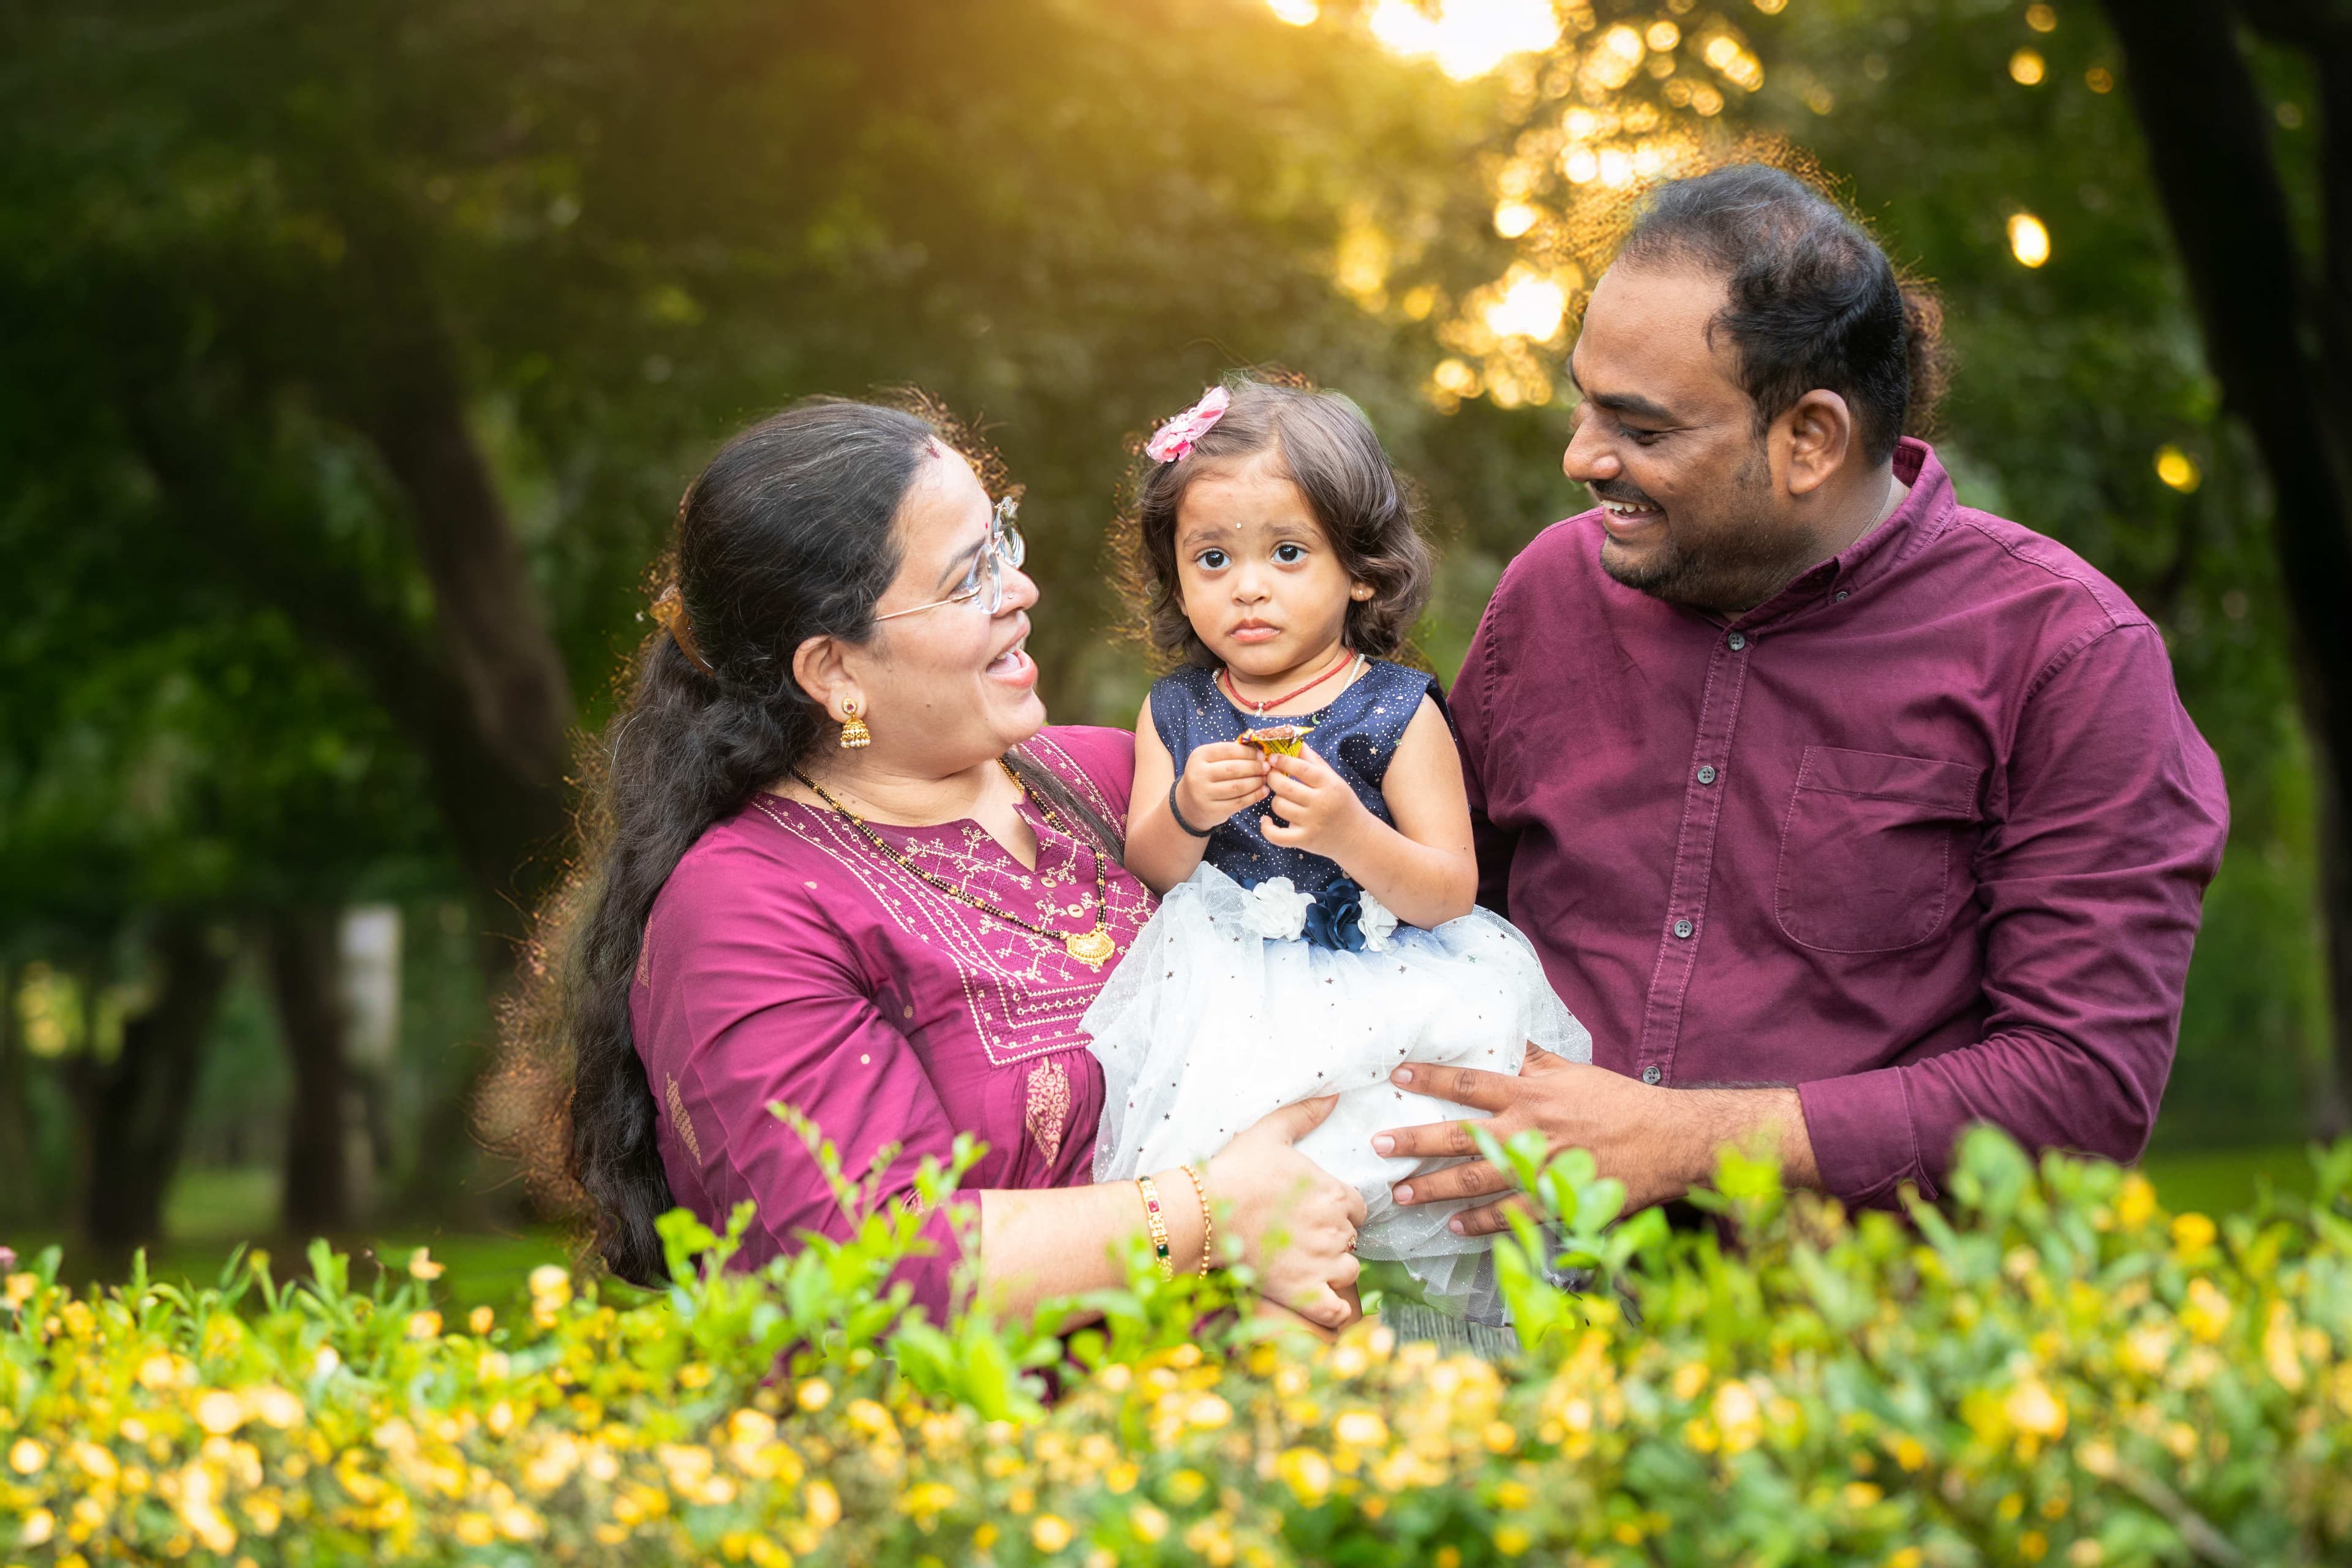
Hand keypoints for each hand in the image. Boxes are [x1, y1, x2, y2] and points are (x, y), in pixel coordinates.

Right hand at [1175, 741, 1269, 830]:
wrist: (1188, 805)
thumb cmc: (1206, 777)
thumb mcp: (1210, 761)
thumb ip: (1230, 754)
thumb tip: (1259, 749)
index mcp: (1199, 756)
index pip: (1228, 750)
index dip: (1248, 752)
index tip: (1262, 754)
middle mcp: (1198, 774)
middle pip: (1234, 769)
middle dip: (1255, 767)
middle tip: (1267, 767)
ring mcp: (1204, 794)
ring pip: (1238, 786)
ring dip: (1256, 782)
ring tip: (1265, 779)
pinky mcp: (1213, 810)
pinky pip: (1239, 802)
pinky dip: (1255, 796)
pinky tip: (1263, 792)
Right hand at [1204, 1095, 1367, 1328]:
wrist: (1203, 1212)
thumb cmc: (1235, 1169)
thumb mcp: (1271, 1132)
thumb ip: (1305, 1113)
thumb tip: (1333, 1094)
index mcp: (1334, 1193)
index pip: (1357, 1208)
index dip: (1339, 1211)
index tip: (1316, 1214)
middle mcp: (1336, 1229)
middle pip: (1351, 1239)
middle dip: (1333, 1240)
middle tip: (1303, 1239)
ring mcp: (1322, 1264)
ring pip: (1349, 1273)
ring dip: (1334, 1272)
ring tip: (1306, 1267)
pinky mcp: (1305, 1293)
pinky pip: (1337, 1310)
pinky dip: (1334, 1309)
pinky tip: (1318, 1299)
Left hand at [1260, 747, 1372, 859]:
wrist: (1356, 836)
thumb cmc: (1342, 803)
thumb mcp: (1334, 779)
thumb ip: (1314, 761)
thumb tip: (1297, 741)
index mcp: (1329, 784)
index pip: (1301, 768)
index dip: (1283, 761)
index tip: (1273, 758)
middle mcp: (1321, 803)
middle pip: (1285, 787)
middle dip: (1272, 778)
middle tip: (1272, 776)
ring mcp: (1312, 823)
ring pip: (1279, 806)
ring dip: (1275, 800)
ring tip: (1282, 798)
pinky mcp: (1304, 840)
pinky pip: (1277, 836)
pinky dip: (1266, 828)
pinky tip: (1266, 820)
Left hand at [1368, 1047, 1810, 1234]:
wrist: (1670, 1140)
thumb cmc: (1621, 1102)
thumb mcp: (1576, 1072)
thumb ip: (1536, 1059)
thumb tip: (1506, 1036)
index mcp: (1533, 1094)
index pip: (1471, 1082)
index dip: (1431, 1078)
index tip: (1398, 1075)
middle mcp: (1531, 1131)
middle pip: (1461, 1137)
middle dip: (1416, 1142)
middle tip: (1379, 1145)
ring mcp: (1542, 1170)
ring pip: (1477, 1182)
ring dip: (1435, 1189)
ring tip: (1403, 1194)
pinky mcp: (1558, 1202)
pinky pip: (1510, 1215)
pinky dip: (1481, 1223)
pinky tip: (1454, 1227)